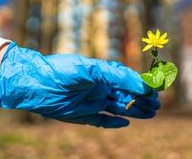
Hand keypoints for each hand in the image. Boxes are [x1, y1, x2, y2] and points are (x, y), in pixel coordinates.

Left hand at [0, 42, 159, 127]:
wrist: (34, 84)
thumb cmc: (61, 71)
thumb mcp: (90, 69)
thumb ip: (116, 75)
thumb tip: (140, 84)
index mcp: (101, 74)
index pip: (127, 80)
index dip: (141, 85)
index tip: (155, 90)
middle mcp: (99, 88)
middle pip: (126, 95)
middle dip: (142, 100)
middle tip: (157, 105)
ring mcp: (92, 102)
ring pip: (118, 107)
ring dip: (134, 110)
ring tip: (150, 113)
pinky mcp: (84, 115)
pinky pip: (103, 120)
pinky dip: (114, 122)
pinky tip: (125, 123)